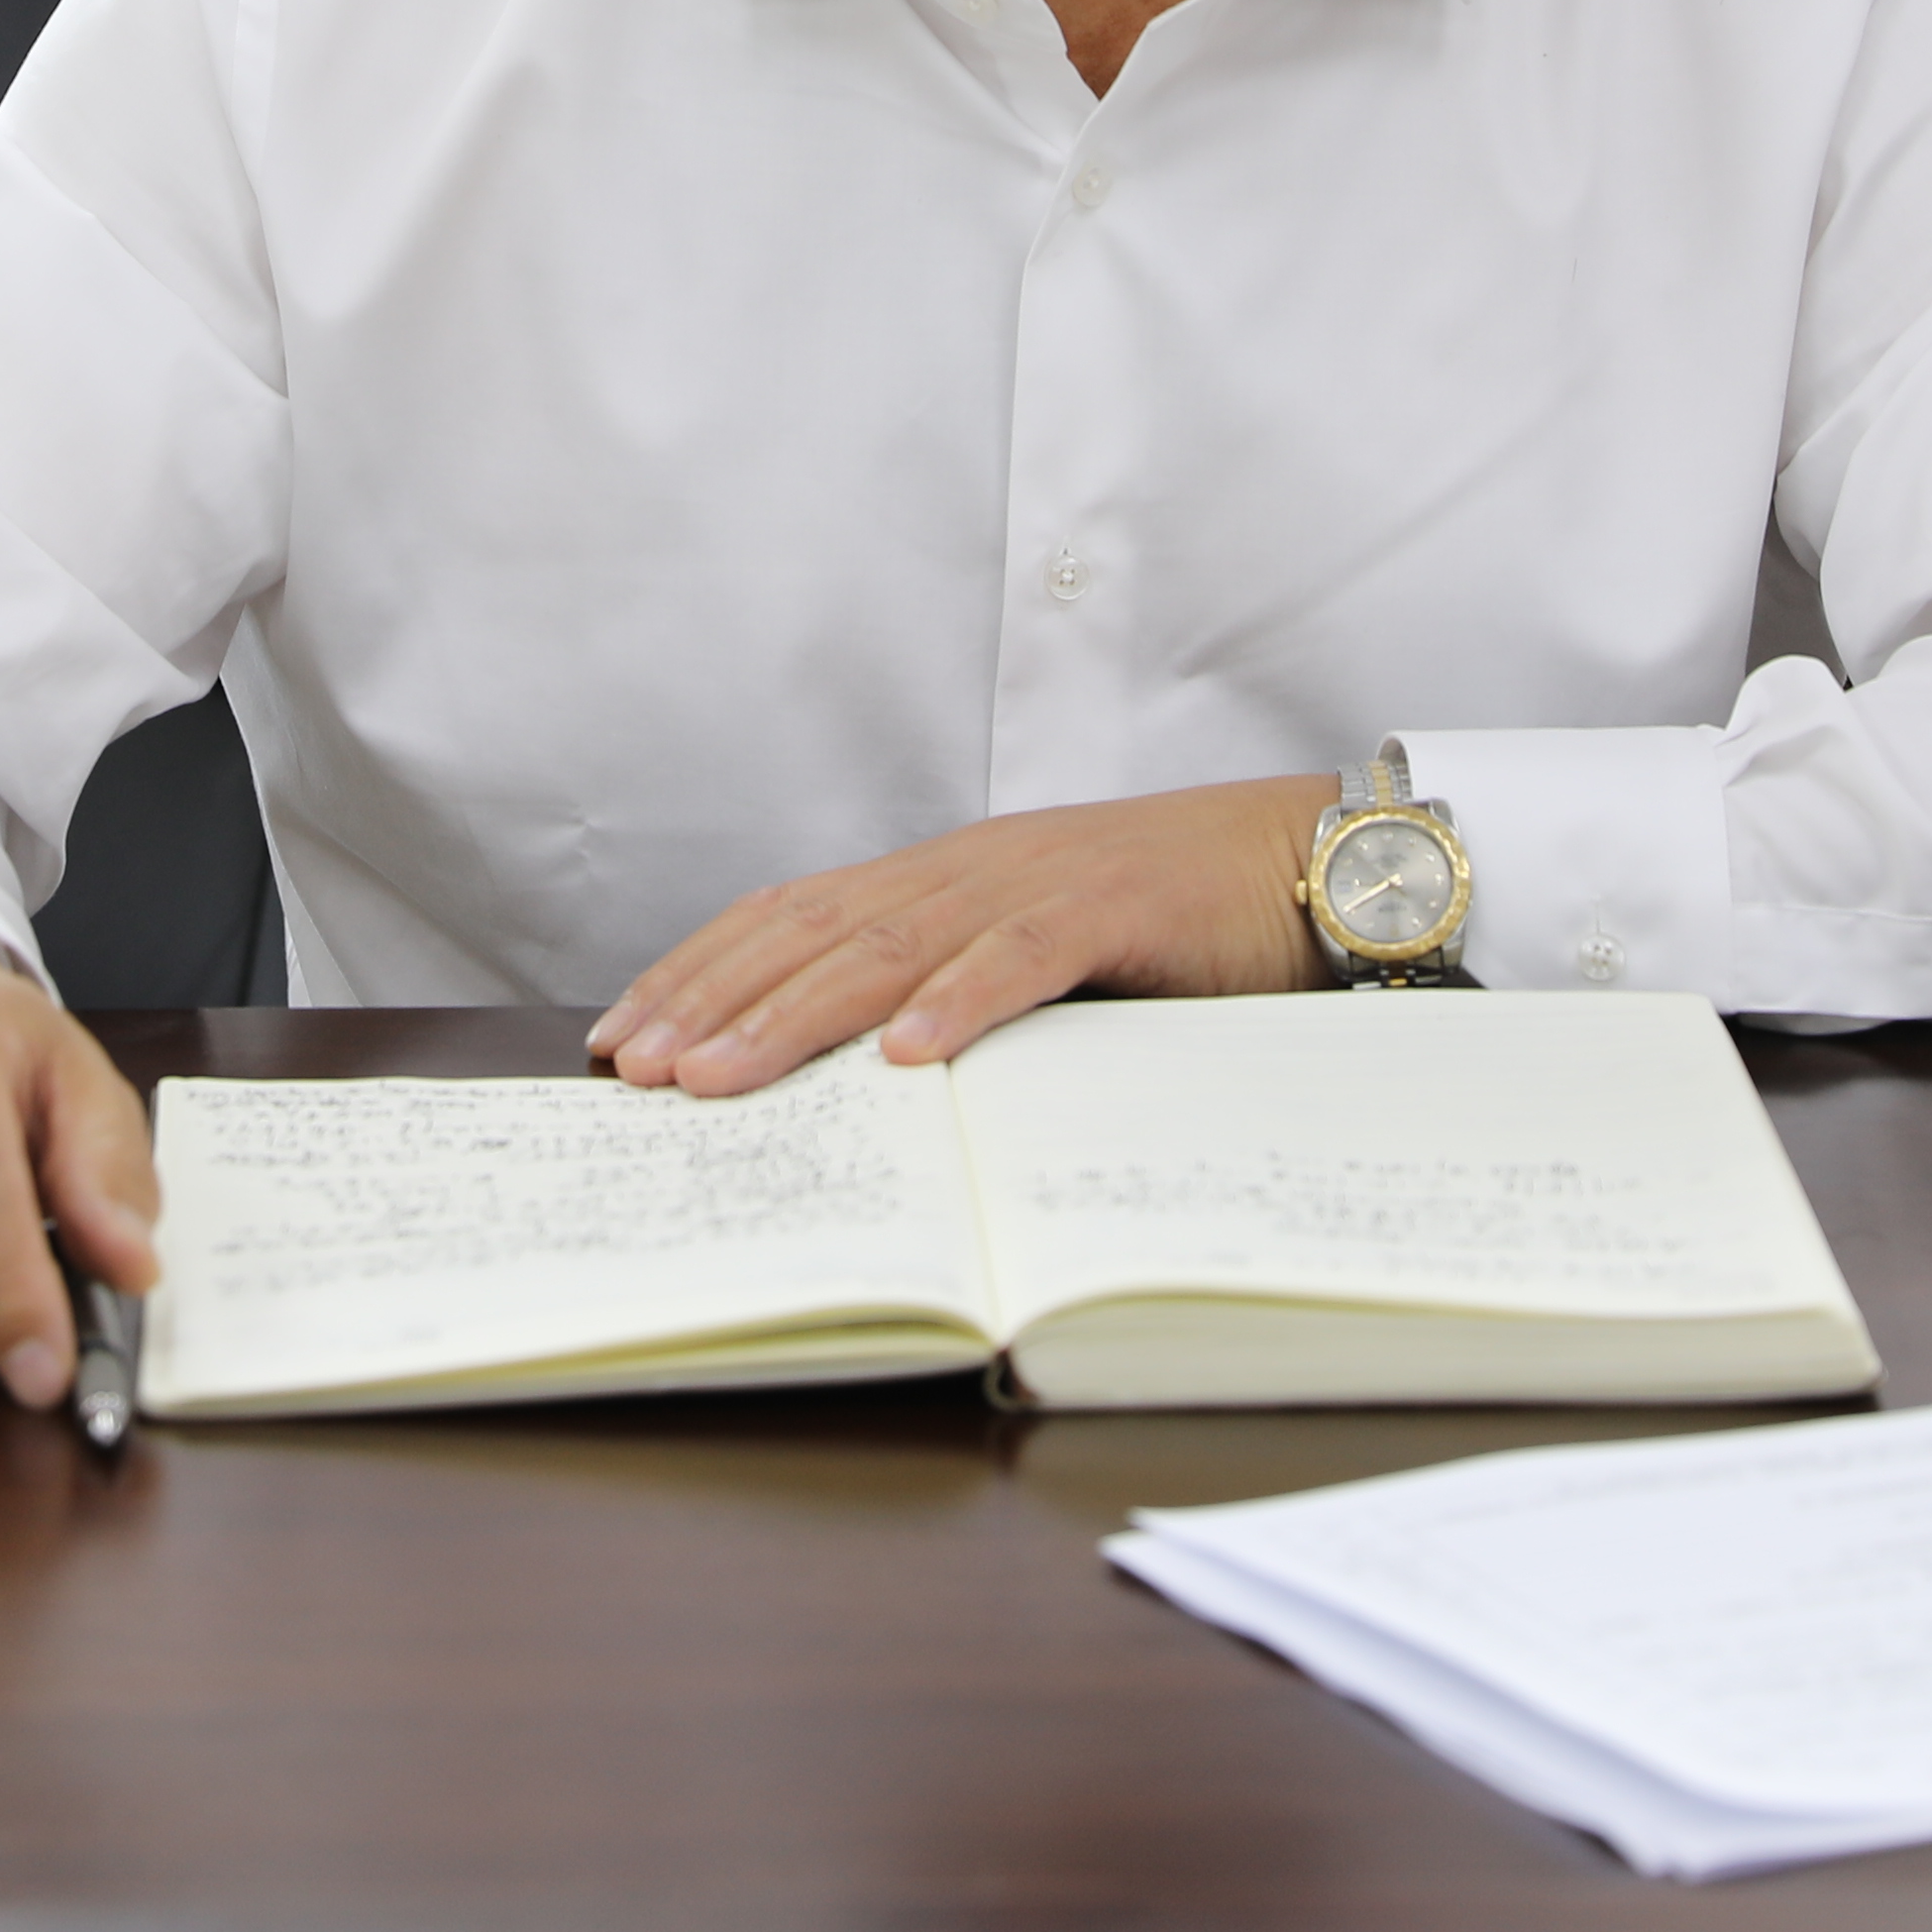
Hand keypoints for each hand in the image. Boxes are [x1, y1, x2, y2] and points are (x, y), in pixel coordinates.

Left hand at [584, 773, 1334, 1093]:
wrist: (1308, 854)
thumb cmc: (1178, 917)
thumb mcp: (1043, 953)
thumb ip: (958, 992)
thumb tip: (862, 1076)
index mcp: (945, 876)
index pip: (790, 916)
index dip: (700, 969)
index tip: (622, 1034)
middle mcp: (972, 866)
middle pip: (813, 931)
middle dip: (713, 1002)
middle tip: (635, 1070)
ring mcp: (1039, 879)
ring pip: (891, 946)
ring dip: (794, 1015)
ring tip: (721, 1075)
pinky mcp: (1116, 906)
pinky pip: (1023, 955)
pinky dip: (959, 1002)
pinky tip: (906, 1053)